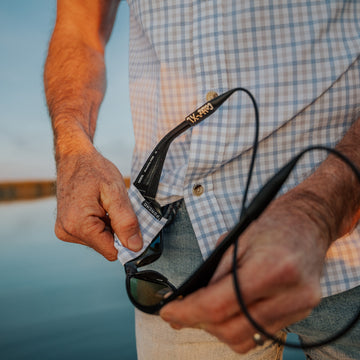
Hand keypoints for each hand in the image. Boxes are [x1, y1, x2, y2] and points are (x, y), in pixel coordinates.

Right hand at [55, 148, 141, 260]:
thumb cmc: (94, 169)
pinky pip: (92, 235)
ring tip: (106, 205)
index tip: (132, 223)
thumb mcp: (116, 192)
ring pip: (100, 241)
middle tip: (117, 208)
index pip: (112, 251)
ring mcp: (65, 230)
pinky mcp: (66, 227)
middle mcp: (67, 231)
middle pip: (105, 247)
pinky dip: (100, 224)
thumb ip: (126, 221)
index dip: (127, 240)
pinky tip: (99, 208)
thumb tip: (135, 247)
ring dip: (109, 226)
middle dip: (117, 230)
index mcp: (78, 225)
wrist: (74, 157)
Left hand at [160, 190, 329, 352]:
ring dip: (216, 329)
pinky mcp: (300, 314)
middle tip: (180, 313)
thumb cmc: (272, 223)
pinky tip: (225, 313)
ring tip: (200, 313)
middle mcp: (290, 295)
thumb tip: (190, 300)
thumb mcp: (235, 239)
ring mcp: (298, 308)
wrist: (309, 222)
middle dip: (198, 323)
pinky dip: (237, 327)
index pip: (220, 305)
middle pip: (232, 329)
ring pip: (246, 339)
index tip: (168, 312)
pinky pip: (260, 334)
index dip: (188, 312)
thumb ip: (214, 274)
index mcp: (271, 269)